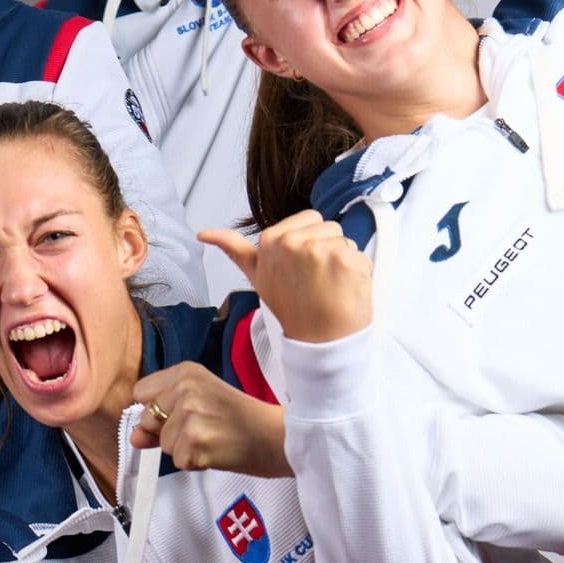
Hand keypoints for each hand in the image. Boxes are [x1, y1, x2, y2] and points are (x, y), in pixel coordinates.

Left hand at [132, 362, 290, 477]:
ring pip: (164, 444)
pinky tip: (217, 451)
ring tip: (214, 439)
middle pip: (147, 420)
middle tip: (204, 429)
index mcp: (186, 372)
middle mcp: (185, 389)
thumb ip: (162, 418)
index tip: (180, 414)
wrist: (279, 438)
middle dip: (168, 432)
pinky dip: (195, 463)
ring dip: (184, 449)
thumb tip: (134, 437)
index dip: (156, 409)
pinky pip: (178, 461)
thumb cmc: (242, 420)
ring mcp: (190, 415)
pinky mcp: (195, 442)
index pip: (141, 392)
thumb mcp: (200, 405)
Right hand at [201, 212, 371, 343]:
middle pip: (329, 227)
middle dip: (327, 249)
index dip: (310, 244)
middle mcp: (293, 240)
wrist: (317, 343)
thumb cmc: (291, 309)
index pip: (310, 219)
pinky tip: (344, 290)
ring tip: (329, 285)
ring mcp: (320, 249)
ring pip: (346, 240)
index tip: (301, 269)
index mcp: (271, 238)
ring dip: (343, 261)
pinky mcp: (346, 260)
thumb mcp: (256, 275)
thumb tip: (203, 233)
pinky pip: (360, 255)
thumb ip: (233, 248)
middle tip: (315, 279)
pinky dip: (358, 272)